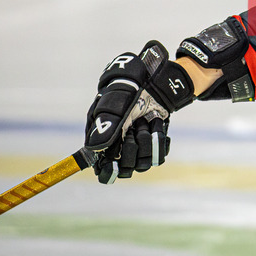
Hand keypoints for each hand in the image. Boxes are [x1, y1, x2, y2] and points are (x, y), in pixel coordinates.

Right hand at [85, 41, 194, 183]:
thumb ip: (105, 125)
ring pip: (143, 164)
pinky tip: (156, 124)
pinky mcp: (153, 147)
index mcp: (103, 143)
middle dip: (132, 148)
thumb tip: (96, 148)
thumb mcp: (113, 104)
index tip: (115, 163)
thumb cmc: (126, 92)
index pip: (104, 171)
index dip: (109, 171)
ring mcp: (137, 150)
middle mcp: (119, 150)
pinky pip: (158, 156)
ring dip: (146, 141)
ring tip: (144, 122)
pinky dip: (159, 140)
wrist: (151, 85)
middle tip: (134, 127)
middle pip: (126, 169)